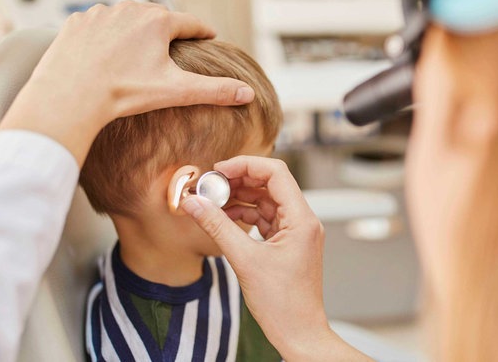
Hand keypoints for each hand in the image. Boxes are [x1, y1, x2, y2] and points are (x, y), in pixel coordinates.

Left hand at [0, 1, 254, 165]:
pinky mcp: (76, 22)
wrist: (70, 95)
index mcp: (158, 22)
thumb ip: (214, 90)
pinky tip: (107, 52)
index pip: (190, 23)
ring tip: (139, 51)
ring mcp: (100, 13)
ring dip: (135, 31)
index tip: (209, 36)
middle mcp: (130, 9)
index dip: (202, 31)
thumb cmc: (124, 93)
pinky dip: (106, 36)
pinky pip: (98, 24)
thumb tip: (248, 93)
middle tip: (175, 46)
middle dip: (168, 31)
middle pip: (158, 19)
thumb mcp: (176, 92)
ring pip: (126, 19)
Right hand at [181, 156, 371, 361]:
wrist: (298, 332)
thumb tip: (193, 203)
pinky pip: (265, 219)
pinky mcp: (288, 243)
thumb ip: (217, 227)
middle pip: (270, 184)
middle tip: (210, 185)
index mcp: (302, 219)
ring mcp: (297, 232)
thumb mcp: (244, 260)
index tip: (219, 170)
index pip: (276, 173)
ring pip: (266, 201)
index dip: (246, 165)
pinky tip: (224, 217)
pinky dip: (245, 216)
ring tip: (212, 201)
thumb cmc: (283, 304)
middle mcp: (303, 221)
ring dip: (240, 198)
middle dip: (239, 181)